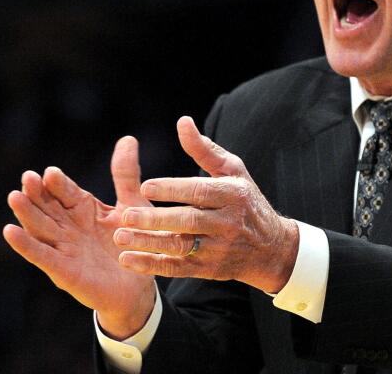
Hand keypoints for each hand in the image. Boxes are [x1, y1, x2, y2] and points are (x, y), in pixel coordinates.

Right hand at [3, 137, 155, 338]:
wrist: (139, 286)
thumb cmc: (135, 242)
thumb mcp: (134, 204)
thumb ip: (126, 175)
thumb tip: (127, 139)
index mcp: (84, 209)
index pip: (66, 192)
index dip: (58, 183)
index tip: (51, 172)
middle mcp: (69, 226)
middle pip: (48, 206)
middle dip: (37, 193)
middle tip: (27, 178)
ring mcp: (63, 248)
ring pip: (40, 227)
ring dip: (26, 213)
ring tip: (15, 197)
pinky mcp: (62, 270)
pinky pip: (42, 255)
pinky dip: (26, 244)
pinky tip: (10, 231)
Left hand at [113, 116, 298, 292]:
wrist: (271, 247)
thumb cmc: (245, 200)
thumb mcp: (233, 171)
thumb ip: (205, 150)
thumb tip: (182, 122)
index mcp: (233, 195)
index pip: (200, 192)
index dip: (173, 189)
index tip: (146, 186)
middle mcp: (227, 222)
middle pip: (188, 220)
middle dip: (156, 219)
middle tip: (126, 214)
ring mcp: (219, 248)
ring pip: (181, 246)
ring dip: (149, 242)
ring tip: (121, 236)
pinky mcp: (209, 269)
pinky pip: (177, 268)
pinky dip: (152, 265)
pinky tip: (128, 260)